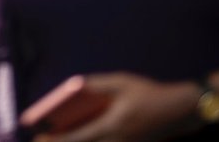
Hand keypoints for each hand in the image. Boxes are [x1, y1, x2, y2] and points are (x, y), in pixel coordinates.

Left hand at [37, 73, 198, 141]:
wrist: (180, 110)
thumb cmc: (149, 93)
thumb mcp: (122, 82)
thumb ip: (96, 84)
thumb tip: (73, 85)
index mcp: (113, 125)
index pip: (78, 137)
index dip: (57, 139)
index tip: (39, 136)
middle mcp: (118, 140)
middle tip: (40, 140)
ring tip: (56, 138)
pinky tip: (81, 135)